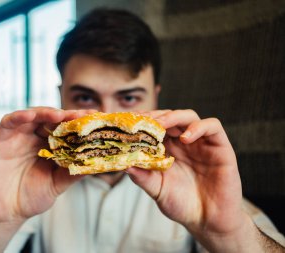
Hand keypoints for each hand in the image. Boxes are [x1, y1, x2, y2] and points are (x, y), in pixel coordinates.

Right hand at [0, 107, 92, 222]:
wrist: (5, 213)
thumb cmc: (30, 198)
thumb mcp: (56, 185)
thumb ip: (72, 173)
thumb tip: (95, 163)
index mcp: (50, 146)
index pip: (65, 128)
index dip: (78, 122)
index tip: (94, 117)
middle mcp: (35, 138)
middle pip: (51, 118)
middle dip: (66, 115)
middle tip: (81, 115)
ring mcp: (19, 137)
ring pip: (33, 115)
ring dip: (46, 112)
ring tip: (60, 115)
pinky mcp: (1, 138)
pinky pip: (9, 121)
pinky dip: (20, 116)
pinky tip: (31, 115)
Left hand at [127, 110, 248, 245]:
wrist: (208, 221)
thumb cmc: (182, 204)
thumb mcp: (157, 190)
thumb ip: (143, 177)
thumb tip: (124, 165)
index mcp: (167, 149)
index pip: (155, 126)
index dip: (143, 121)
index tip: (130, 121)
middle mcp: (183, 142)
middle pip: (170, 117)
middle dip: (156, 116)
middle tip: (144, 119)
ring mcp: (201, 142)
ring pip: (189, 117)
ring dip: (174, 116)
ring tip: (161, 124)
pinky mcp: (220, 146)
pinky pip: (212, 126)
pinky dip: (198, 127)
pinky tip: (186, 138)